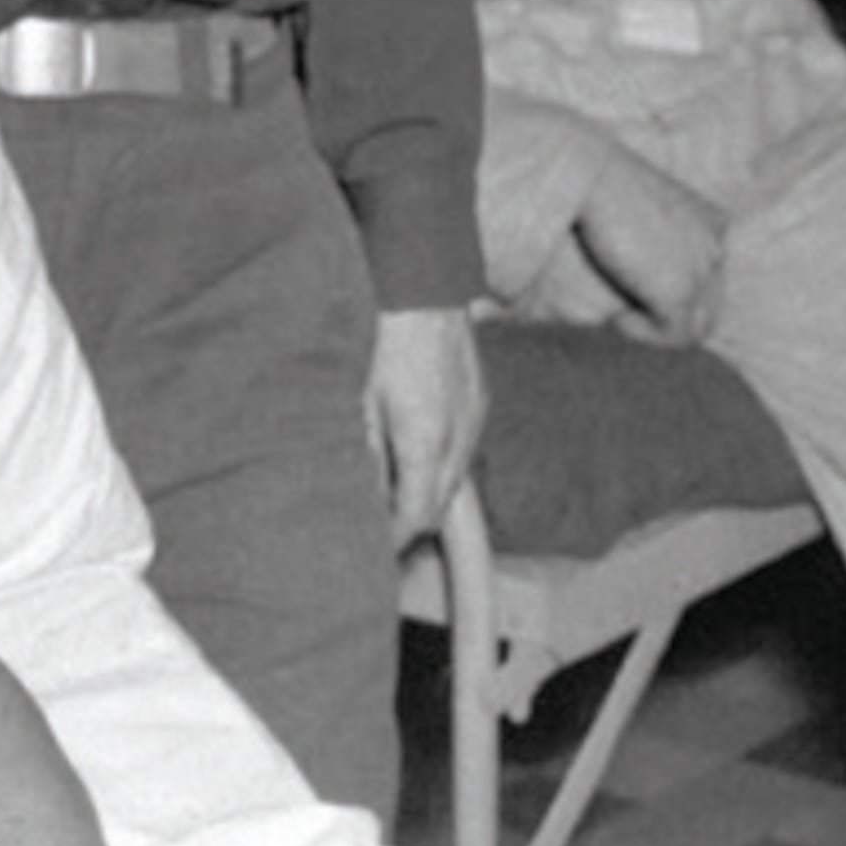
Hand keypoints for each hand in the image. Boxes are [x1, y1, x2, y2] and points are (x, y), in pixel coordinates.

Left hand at [368, 304, 485, 540]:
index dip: (397, 537)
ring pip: (455, 484)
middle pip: (439, 508)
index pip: (415, 516)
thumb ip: (370, 459)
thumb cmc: (388, 351)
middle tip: (386, 526)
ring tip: (401, 491)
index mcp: (423, 446)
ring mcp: (473, 425)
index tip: (380, 543)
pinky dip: (444, 468)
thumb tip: (369, 498)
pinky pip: (465, 455)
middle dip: (414, 524)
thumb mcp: (365, 410)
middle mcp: (456, 442)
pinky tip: (422, 456)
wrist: (427, 301)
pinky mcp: (480, 408)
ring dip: (430, 496)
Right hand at [568, 148, 729, 341]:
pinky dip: (644, 335)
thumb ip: (656, 239)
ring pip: (696, 328)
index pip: (711, 281)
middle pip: (709, 308)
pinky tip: (617, 320)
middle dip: (671, 320)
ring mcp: (701, 271)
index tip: (636, 299)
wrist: (590, 173)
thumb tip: (642, 276)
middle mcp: (716, 247)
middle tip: (628, 316)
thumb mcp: (641, 211)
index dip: (677, 299)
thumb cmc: (601, 184)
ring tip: (621, 320)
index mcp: (714, 224)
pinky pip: (674, 336)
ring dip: (658, 332)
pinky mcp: (679, 292)